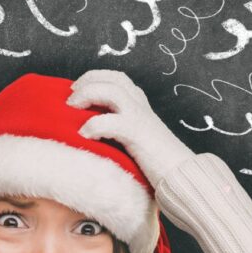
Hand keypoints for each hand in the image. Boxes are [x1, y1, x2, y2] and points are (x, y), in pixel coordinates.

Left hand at [67, 69, 195, 187]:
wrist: (180, 175)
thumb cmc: (156, 162)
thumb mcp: (136, 138)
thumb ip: (118, 128)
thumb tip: (87, 129)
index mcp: (140, 104)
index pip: (116, 78)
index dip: (94, 77)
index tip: (76, 88)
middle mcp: (140, 104)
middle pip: (112, 78)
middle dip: (87, 82)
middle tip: (70, 98)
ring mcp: (140, 116)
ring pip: (110, 90)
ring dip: (87, 95)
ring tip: (72, 109)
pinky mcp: (137, 133)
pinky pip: (109, 121)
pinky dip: (93, 125)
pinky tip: (84, 135)